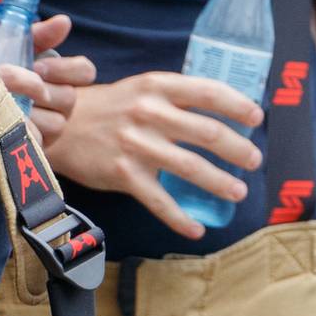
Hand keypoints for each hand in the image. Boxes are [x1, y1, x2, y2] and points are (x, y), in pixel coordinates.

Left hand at [0, 16, 96, 146]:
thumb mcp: (13, 49)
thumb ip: (39, 35)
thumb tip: (64, 21)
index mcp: (57, 78)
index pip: (85, 71)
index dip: (67, 69)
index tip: (37, 65)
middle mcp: (59, 105)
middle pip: (69, 97)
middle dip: (38, 88)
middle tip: (12, 81)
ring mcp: (49, 130)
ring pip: (56, 122)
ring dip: (28, 109)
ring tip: (2, 101)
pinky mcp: (34, 150)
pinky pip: (37, 142)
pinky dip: (21, 131)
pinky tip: (3, 121)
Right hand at [42, 72, 263, 237]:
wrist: (58, 125)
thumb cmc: (108, 107)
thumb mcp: (141, 88)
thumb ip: (176, 97)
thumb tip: (223, 113)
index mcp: (157, 86)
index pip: (208, 92)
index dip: (237, 105)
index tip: (257, 118)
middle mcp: (148, 113)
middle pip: (207, 132)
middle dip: (238, 149)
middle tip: (254, 160)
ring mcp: (136, 145)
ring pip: (190, 168)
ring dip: (220, 183)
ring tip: (238, 192)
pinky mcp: (123, 174)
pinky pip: (159, 201)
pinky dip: (181, 218)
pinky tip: (197, 229)